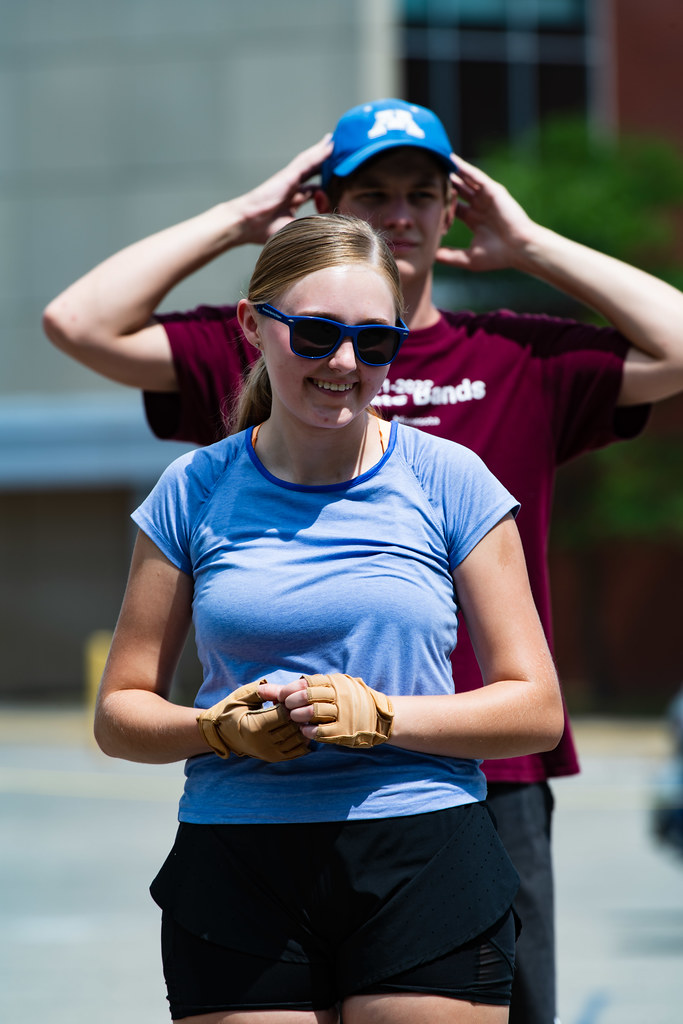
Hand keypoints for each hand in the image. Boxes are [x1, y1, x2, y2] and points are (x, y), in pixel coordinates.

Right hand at [197, 679, 309, 761]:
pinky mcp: (273, 758)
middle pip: (292, 727)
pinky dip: (303, 740)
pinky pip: (296, 751)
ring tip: (299, 716)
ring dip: (302, 727)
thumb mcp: (243, 697)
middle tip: (297, 705)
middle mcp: (262, 744)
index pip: (283, 715)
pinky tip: (300, 728)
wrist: (221, 733)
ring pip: (297, 740)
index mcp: (254, 727)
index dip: (289, 704)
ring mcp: (268, 753)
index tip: (287, 698)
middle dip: (298, 715)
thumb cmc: (231, 711)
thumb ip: (264, 691)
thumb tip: (285, 689)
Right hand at [233, 135, 332, 244]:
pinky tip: (330, 144)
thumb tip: (331, 229)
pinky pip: (307, 161)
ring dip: (325, 152)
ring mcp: (290, 180)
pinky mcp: (288, 175)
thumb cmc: (265, 230)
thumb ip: (311, 226)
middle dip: (327, 165)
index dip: (326, 186)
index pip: (313, 190)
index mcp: (292, 202)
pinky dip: (319, 152)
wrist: (247, 224)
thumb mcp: (296, 229)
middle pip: (313, 173)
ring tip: (339, 142)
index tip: (340, 182)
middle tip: (343, 156)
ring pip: (312, 163)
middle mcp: (292, 189)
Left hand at [282, 673, 393, 747]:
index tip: (283, 696)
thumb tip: (262, 690)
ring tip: (295, 718)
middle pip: (308, 696)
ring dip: (299, 716)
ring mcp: (342, 713)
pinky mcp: (344, 731)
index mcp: (333, 682)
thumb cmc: (345, 701)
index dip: (290, 690)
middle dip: (292, 702)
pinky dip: (308, 731)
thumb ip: (292, 690)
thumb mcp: (326, 689)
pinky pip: (321, 731)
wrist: (377, 716)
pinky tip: (304, 730)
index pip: (306, 682)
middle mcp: (338, 696)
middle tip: (288, 707)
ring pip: (313, 713)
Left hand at [436, 154, 538, 272]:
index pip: (453, 207)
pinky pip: (476, 177)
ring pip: (466, 180)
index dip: (440, 202)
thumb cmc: (498, 256)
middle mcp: (480, 206)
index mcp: (474, 220)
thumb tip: (431, 257)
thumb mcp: (469, 258)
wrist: (520, 250)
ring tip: (436, 158)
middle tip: (426, 172)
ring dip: (452, 170)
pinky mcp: (493, 191)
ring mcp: (487, 197)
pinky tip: (452, 160)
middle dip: (445, 182)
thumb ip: (450, 256)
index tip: (423, 197)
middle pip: (458, 191)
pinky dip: (465, 168)